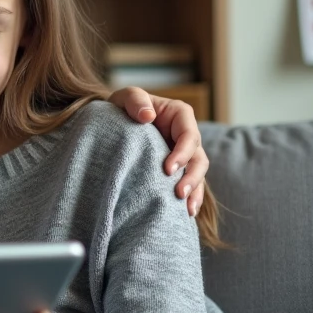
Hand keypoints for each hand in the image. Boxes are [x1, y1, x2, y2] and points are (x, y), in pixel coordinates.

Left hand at [107, 87, 207, 216]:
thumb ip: (136, 100)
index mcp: (179, 115)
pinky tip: (184, 215)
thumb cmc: (122, 106)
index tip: (167, 169)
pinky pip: (189, 186)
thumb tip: (148, 117)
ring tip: (186, 209)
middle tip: (178, 193)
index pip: (189, 135)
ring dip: (195, 192)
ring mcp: (183, 155)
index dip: (183, 153)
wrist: (113, 123)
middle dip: (192, 177)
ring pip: (198, 175)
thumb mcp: (126, 97)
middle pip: (199, 158)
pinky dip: (190, 199)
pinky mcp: (176, 170)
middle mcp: (186, 136)